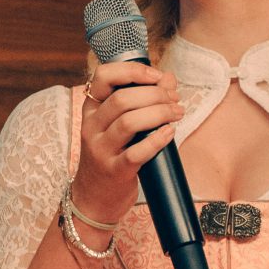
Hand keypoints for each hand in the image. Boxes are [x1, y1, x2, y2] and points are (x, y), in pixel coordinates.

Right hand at [72, 60, 182, 223]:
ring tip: (177, 113)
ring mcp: (101, 150)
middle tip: (175, 99)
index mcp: (92, 110)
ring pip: (129, 122)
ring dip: (159, 113)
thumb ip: (140, 100)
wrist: (94, 197)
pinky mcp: (114, 170)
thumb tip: (168, 78)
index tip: (157, 75)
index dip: (133, 70)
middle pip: (122, 99)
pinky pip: (137, 152)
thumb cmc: (111, 156)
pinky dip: (157, 140)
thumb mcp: (117, 126)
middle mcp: (92, 127)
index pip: (103, 76)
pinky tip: (169, 133)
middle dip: (155, 95)